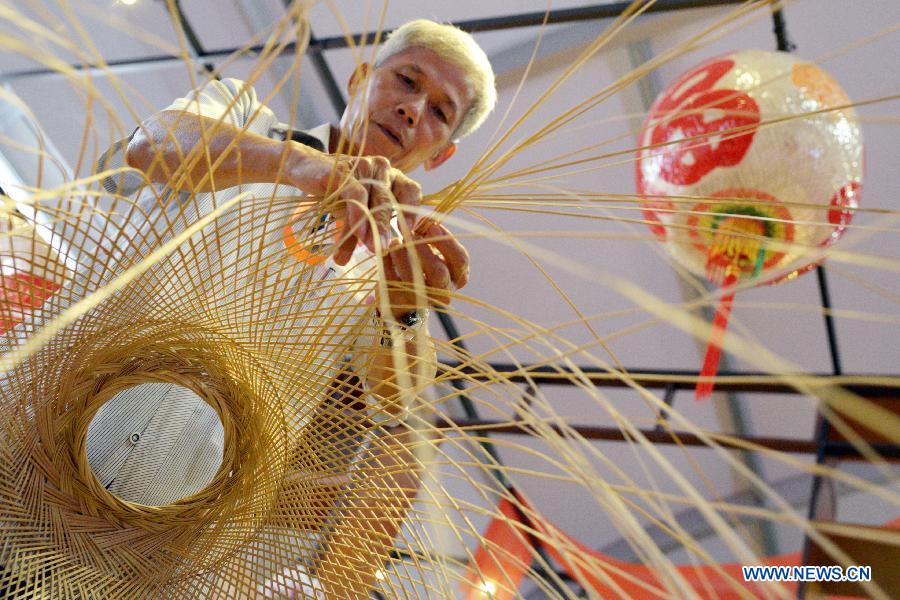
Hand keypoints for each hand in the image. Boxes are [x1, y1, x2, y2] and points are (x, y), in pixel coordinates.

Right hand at [283, 142, 421, 264]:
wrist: (306, 169)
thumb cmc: (338, 192)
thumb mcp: (356, 214)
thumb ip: (367, 230)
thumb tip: (380, 254)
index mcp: (392, 177)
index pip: (412, 192)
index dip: (413, 212)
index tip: (408, 235)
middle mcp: (382, 169)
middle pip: (390, 202)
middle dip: (386, 229)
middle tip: (383, 250)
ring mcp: (364, 166)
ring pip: (373, 201)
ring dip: (372, 227)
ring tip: (370, 247)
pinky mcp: (345, 171)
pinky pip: (356, 194)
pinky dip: (358, 214)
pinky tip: (358, 232)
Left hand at [381, 221, 468, 317]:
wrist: (404, 295)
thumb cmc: (423, 264)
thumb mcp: (433, 249)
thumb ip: (431, 234)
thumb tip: (422, 218)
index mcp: (458, 277)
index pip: (460, 260)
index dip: (446, 241)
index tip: (431, 225)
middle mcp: (444, 292)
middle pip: (438, 272)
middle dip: (422, 249)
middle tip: (410, 234)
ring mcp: (421, 301)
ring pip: (413, 278)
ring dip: (402, 255)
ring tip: (395, 241)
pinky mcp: (399, 303)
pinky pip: (391, 281)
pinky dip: (386, 263)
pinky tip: (385, 252)